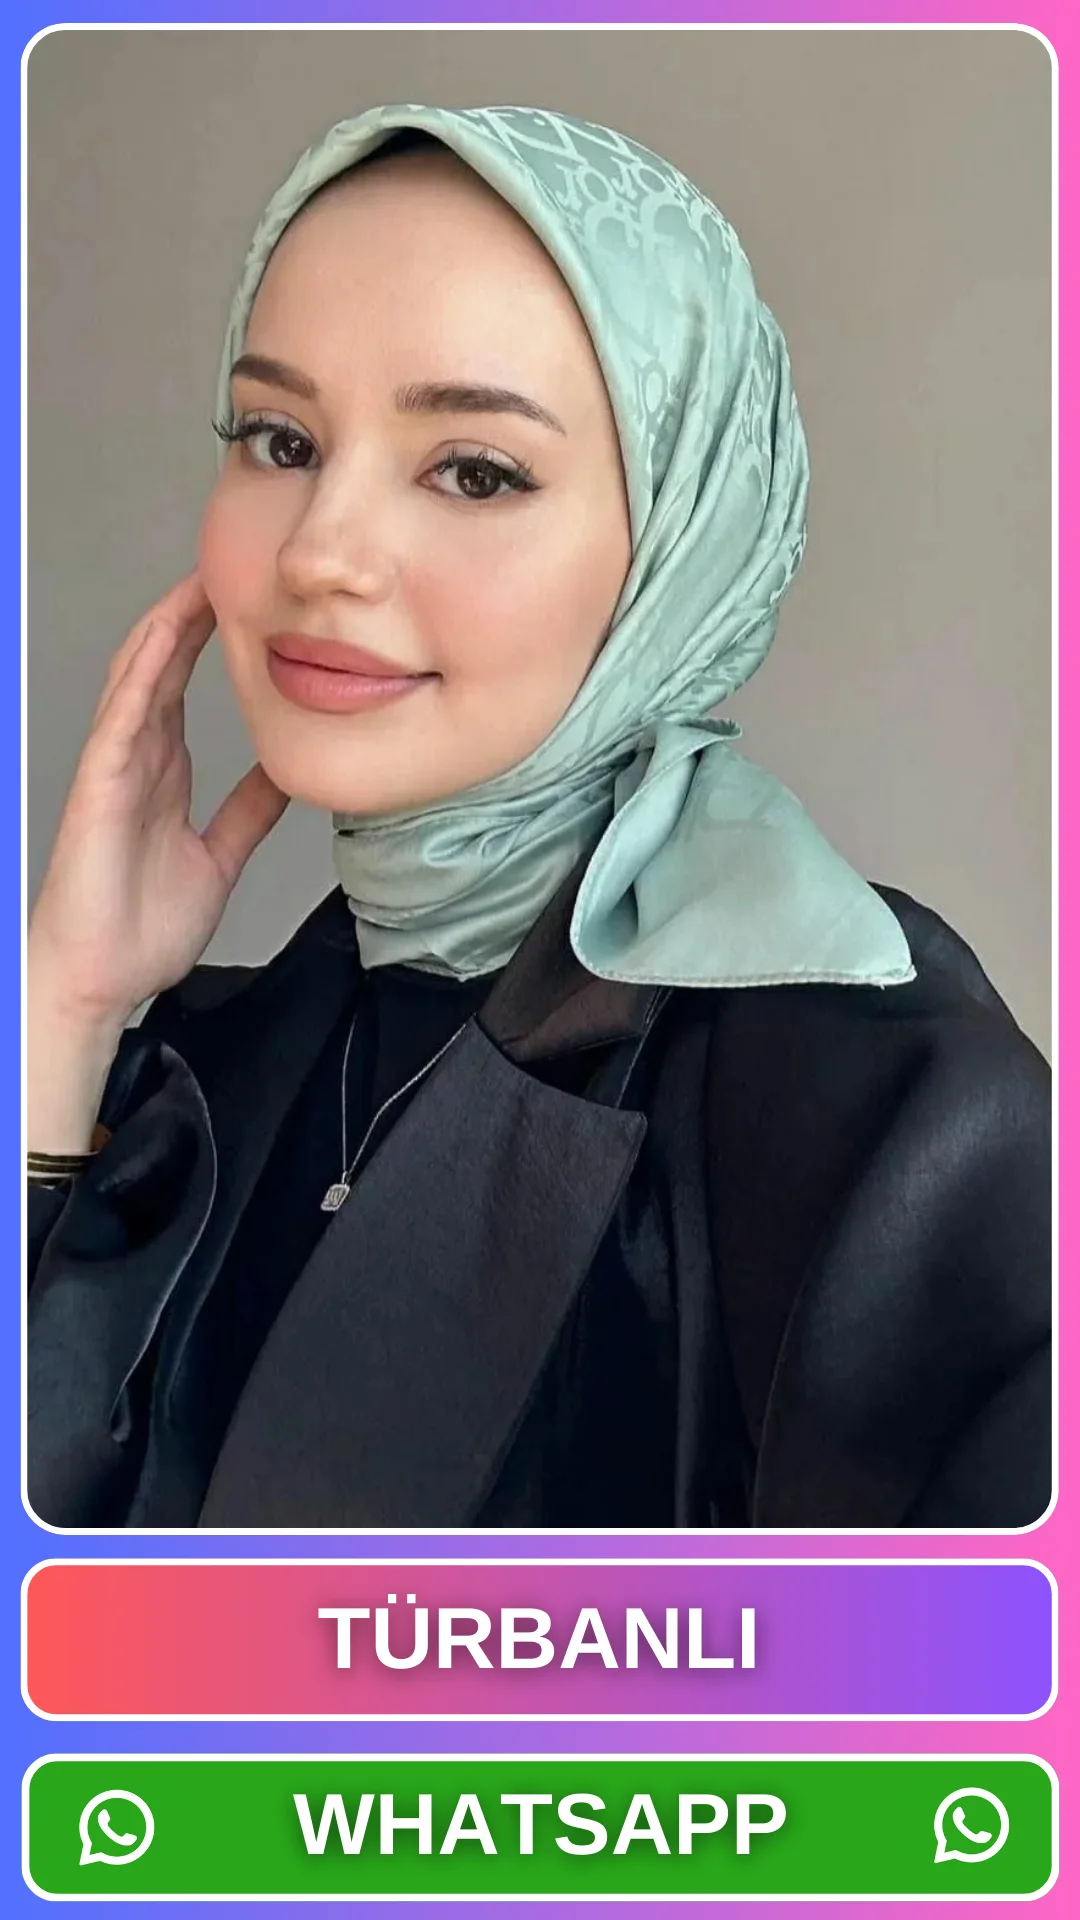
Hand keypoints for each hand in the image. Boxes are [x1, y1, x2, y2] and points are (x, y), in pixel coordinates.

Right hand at [29, 571, 289, 1033]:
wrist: (102, 979)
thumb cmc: (141, 928)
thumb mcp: (219, 858)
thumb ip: (247, 815)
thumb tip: (284, 779)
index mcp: (160, 775)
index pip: (181, 690)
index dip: (207, 643)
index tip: (243, 603)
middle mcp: (134, 762)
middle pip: (159, 670)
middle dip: (188, 617)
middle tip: (222, 567)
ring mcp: (113, 769)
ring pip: (137, 680)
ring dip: (165, 630)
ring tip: (196, 583)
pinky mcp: (100, 787)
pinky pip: (121, 719)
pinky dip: (141, 677)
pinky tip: (162, 641)